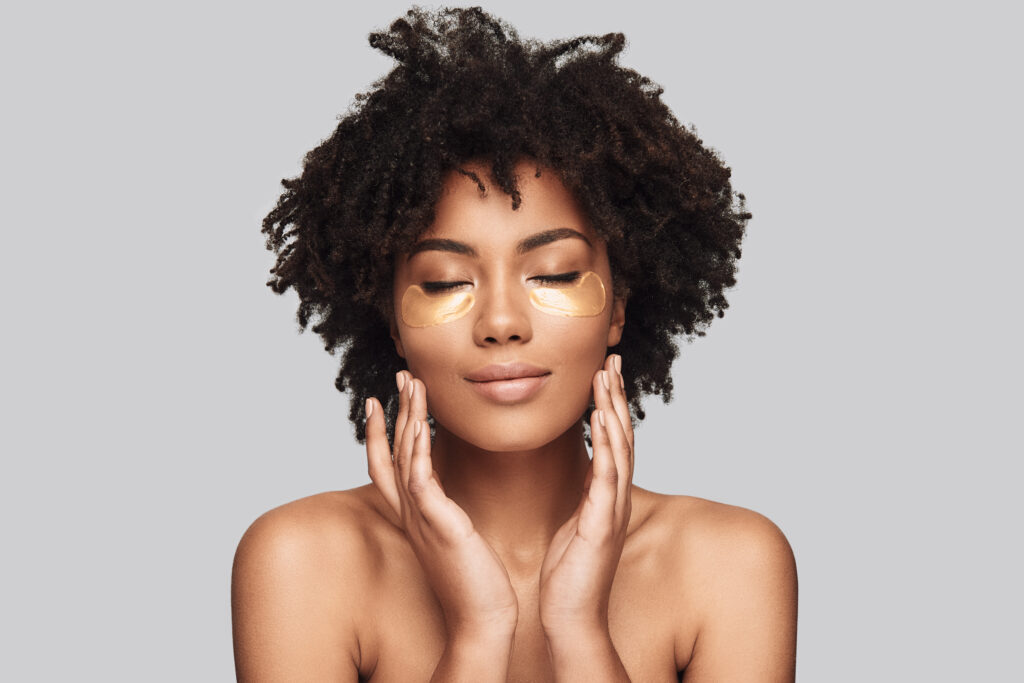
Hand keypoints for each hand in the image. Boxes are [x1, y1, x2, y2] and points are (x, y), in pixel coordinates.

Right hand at [365, 370, 518, 639]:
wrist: (482, 620)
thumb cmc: (476, 583)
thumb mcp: (455, 539)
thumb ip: (448, 515)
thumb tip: (451, 500)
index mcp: (415, 517)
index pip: (388, 466)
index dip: (380, 432)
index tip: (381, 400)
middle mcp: (410, 514)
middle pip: (391, 452)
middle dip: (395, 411)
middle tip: (401, 375)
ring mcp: (420, 519)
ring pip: (404, 457)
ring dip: (407, 416)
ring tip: (412, 383)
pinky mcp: (438, 524)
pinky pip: (420, 480)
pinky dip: (416, 449)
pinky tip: (420, 424)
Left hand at [538, 354, 633, 636]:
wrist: (570, 618)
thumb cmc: (567, 576)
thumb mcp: (571, 525)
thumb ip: (577, 497)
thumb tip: (573, 476)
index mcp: (604, 495)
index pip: (610, 440)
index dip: (608, 404)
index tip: (602, 372)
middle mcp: (614, 496)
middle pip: (621, 434)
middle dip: (616, 394)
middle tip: (611, 357)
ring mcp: (612, 508)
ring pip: (620, 446)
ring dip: (614, 407)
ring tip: (608, 372)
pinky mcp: (604, 521)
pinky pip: (608, 473)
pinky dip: (608, 441)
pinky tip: (603, 414)